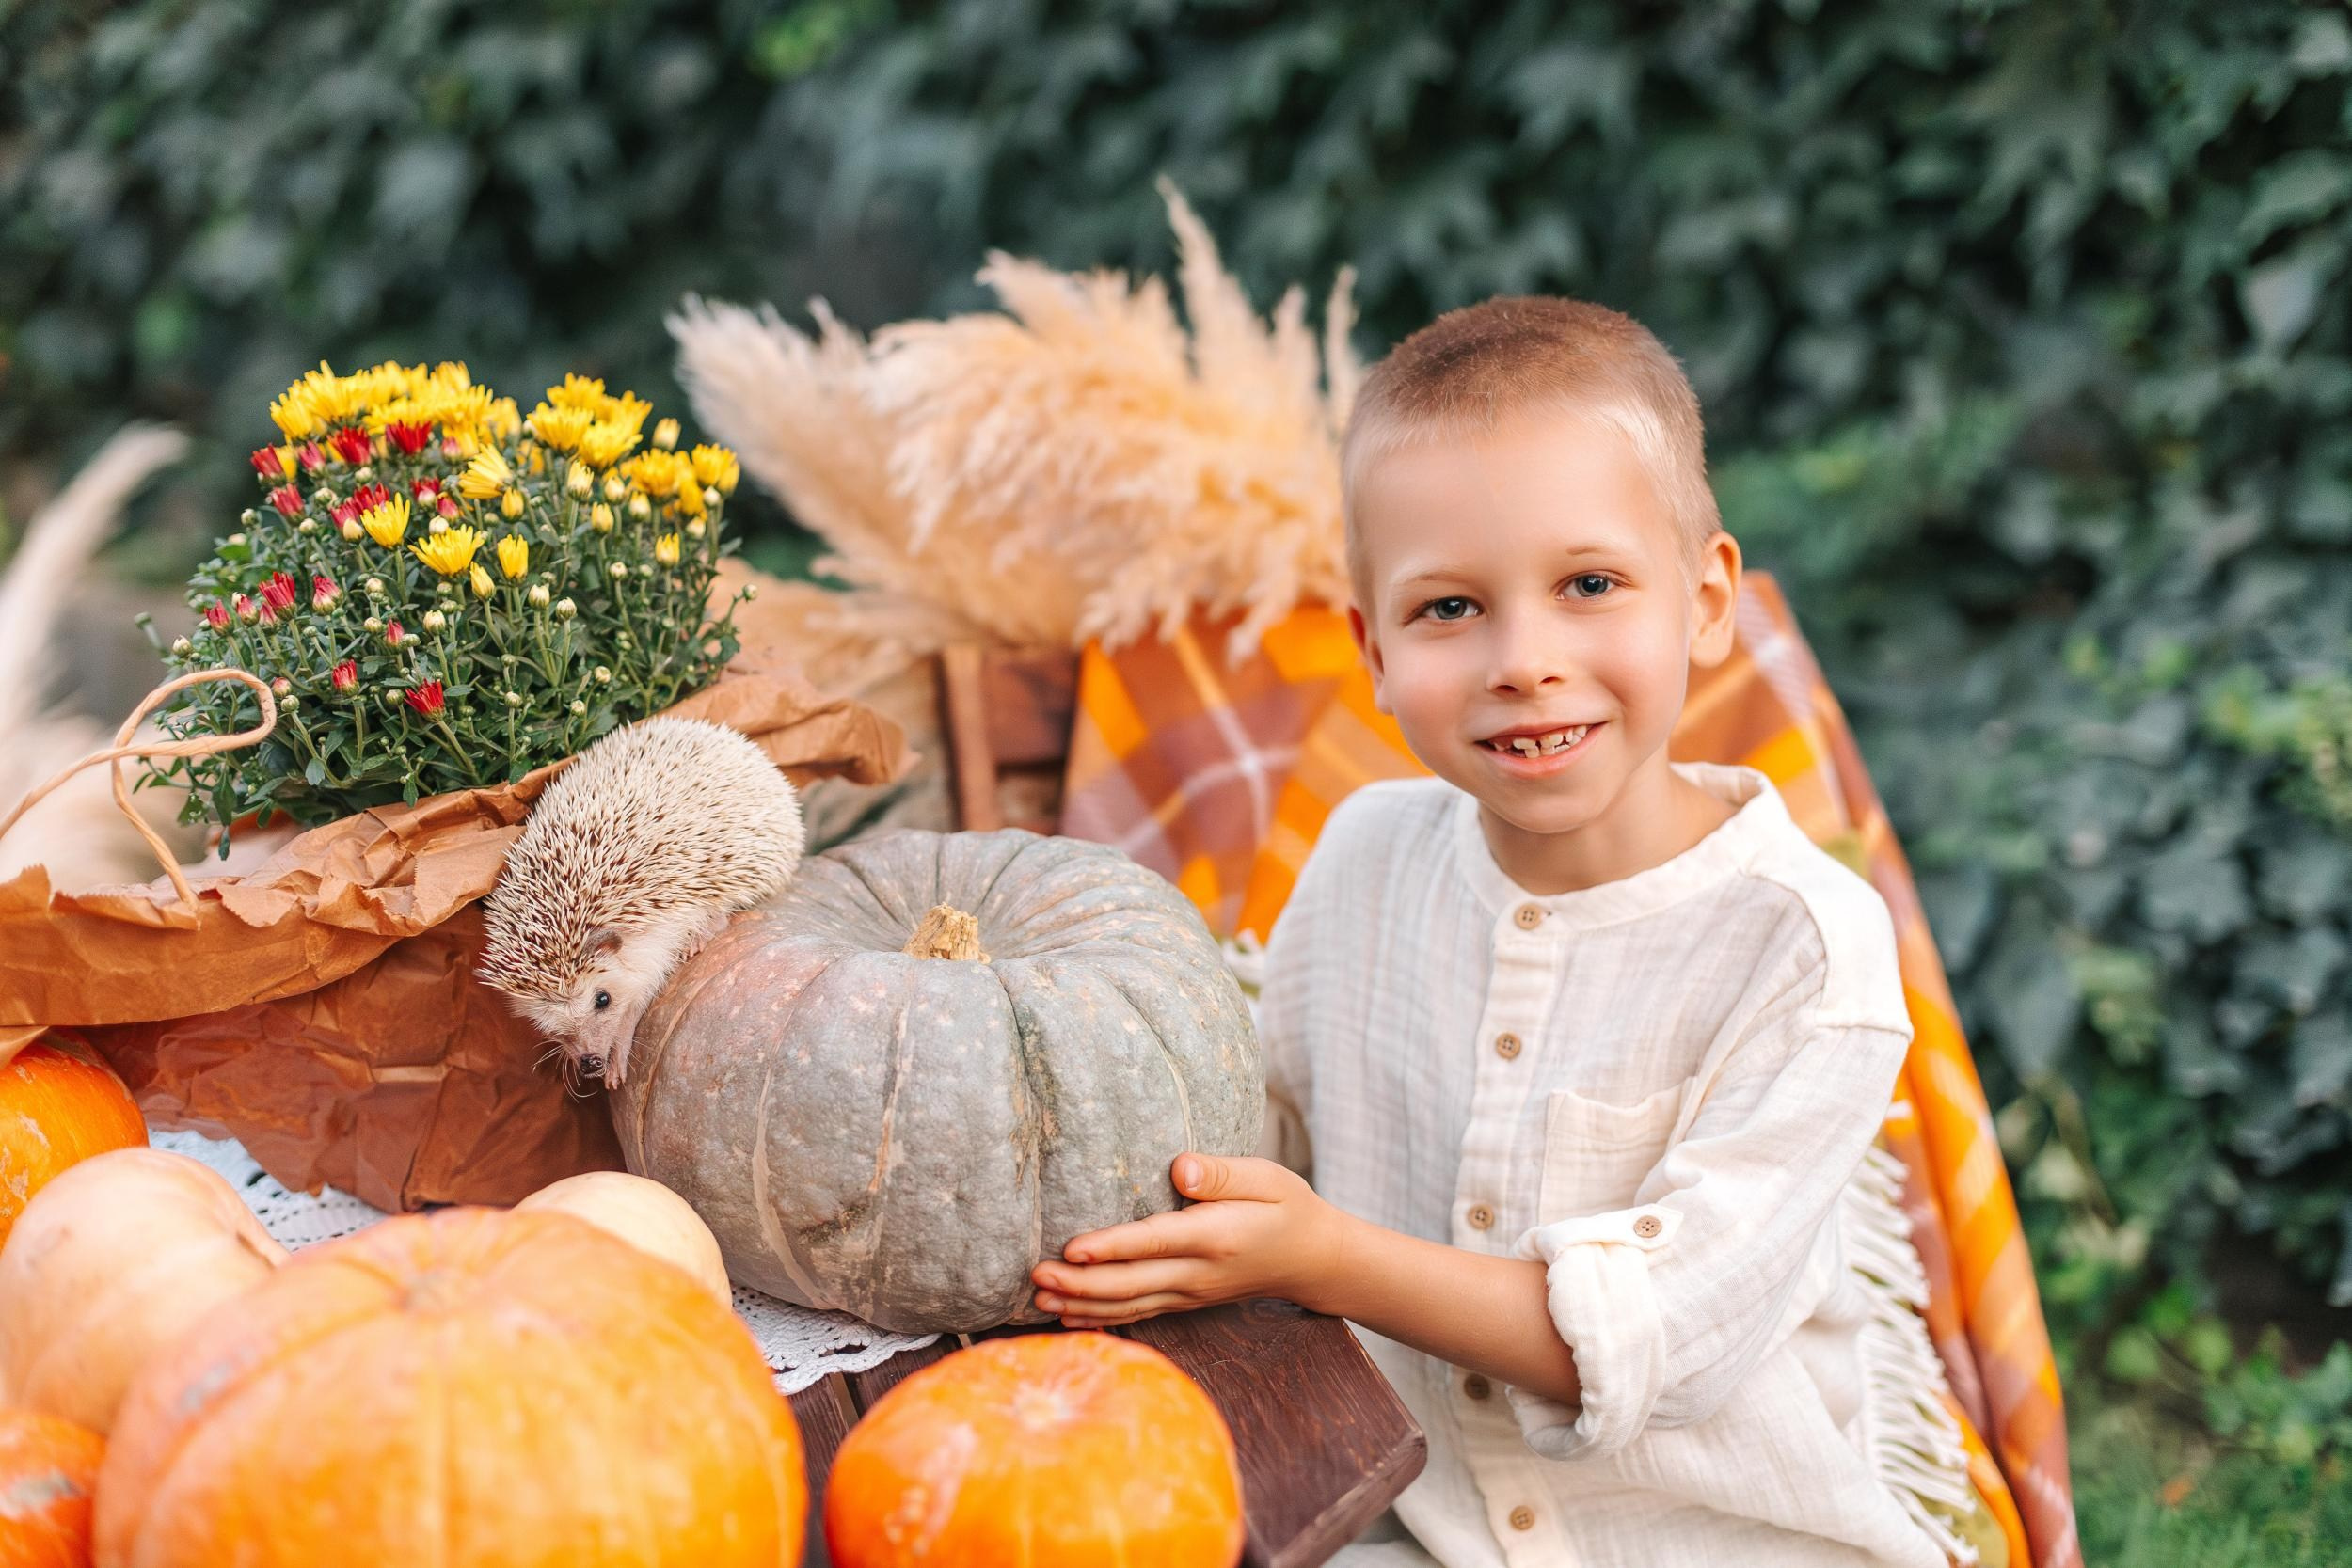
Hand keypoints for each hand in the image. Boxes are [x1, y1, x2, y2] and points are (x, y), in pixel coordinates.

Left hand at [1029, 1153, 1350, 1327]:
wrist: (1312, 1260)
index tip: (1072, 1248)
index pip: (1154, 1243)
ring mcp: (1190, 1294)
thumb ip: (1222, 1173)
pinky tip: (1068, 1315)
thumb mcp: (1267, 1177)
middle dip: (1079, 1283)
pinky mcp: (1185, 1302)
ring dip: (1081, 1304)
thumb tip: (1179, 1168)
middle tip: (1034, 1276)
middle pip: (1130, 1284)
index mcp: (1215, 1237)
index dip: (1111, 1247)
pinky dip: (1100, 1316)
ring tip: (1037, 1299)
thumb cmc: (1287, 1207)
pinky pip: (1137, 1313)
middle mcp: (1197, 1273)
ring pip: (1128, 1305)